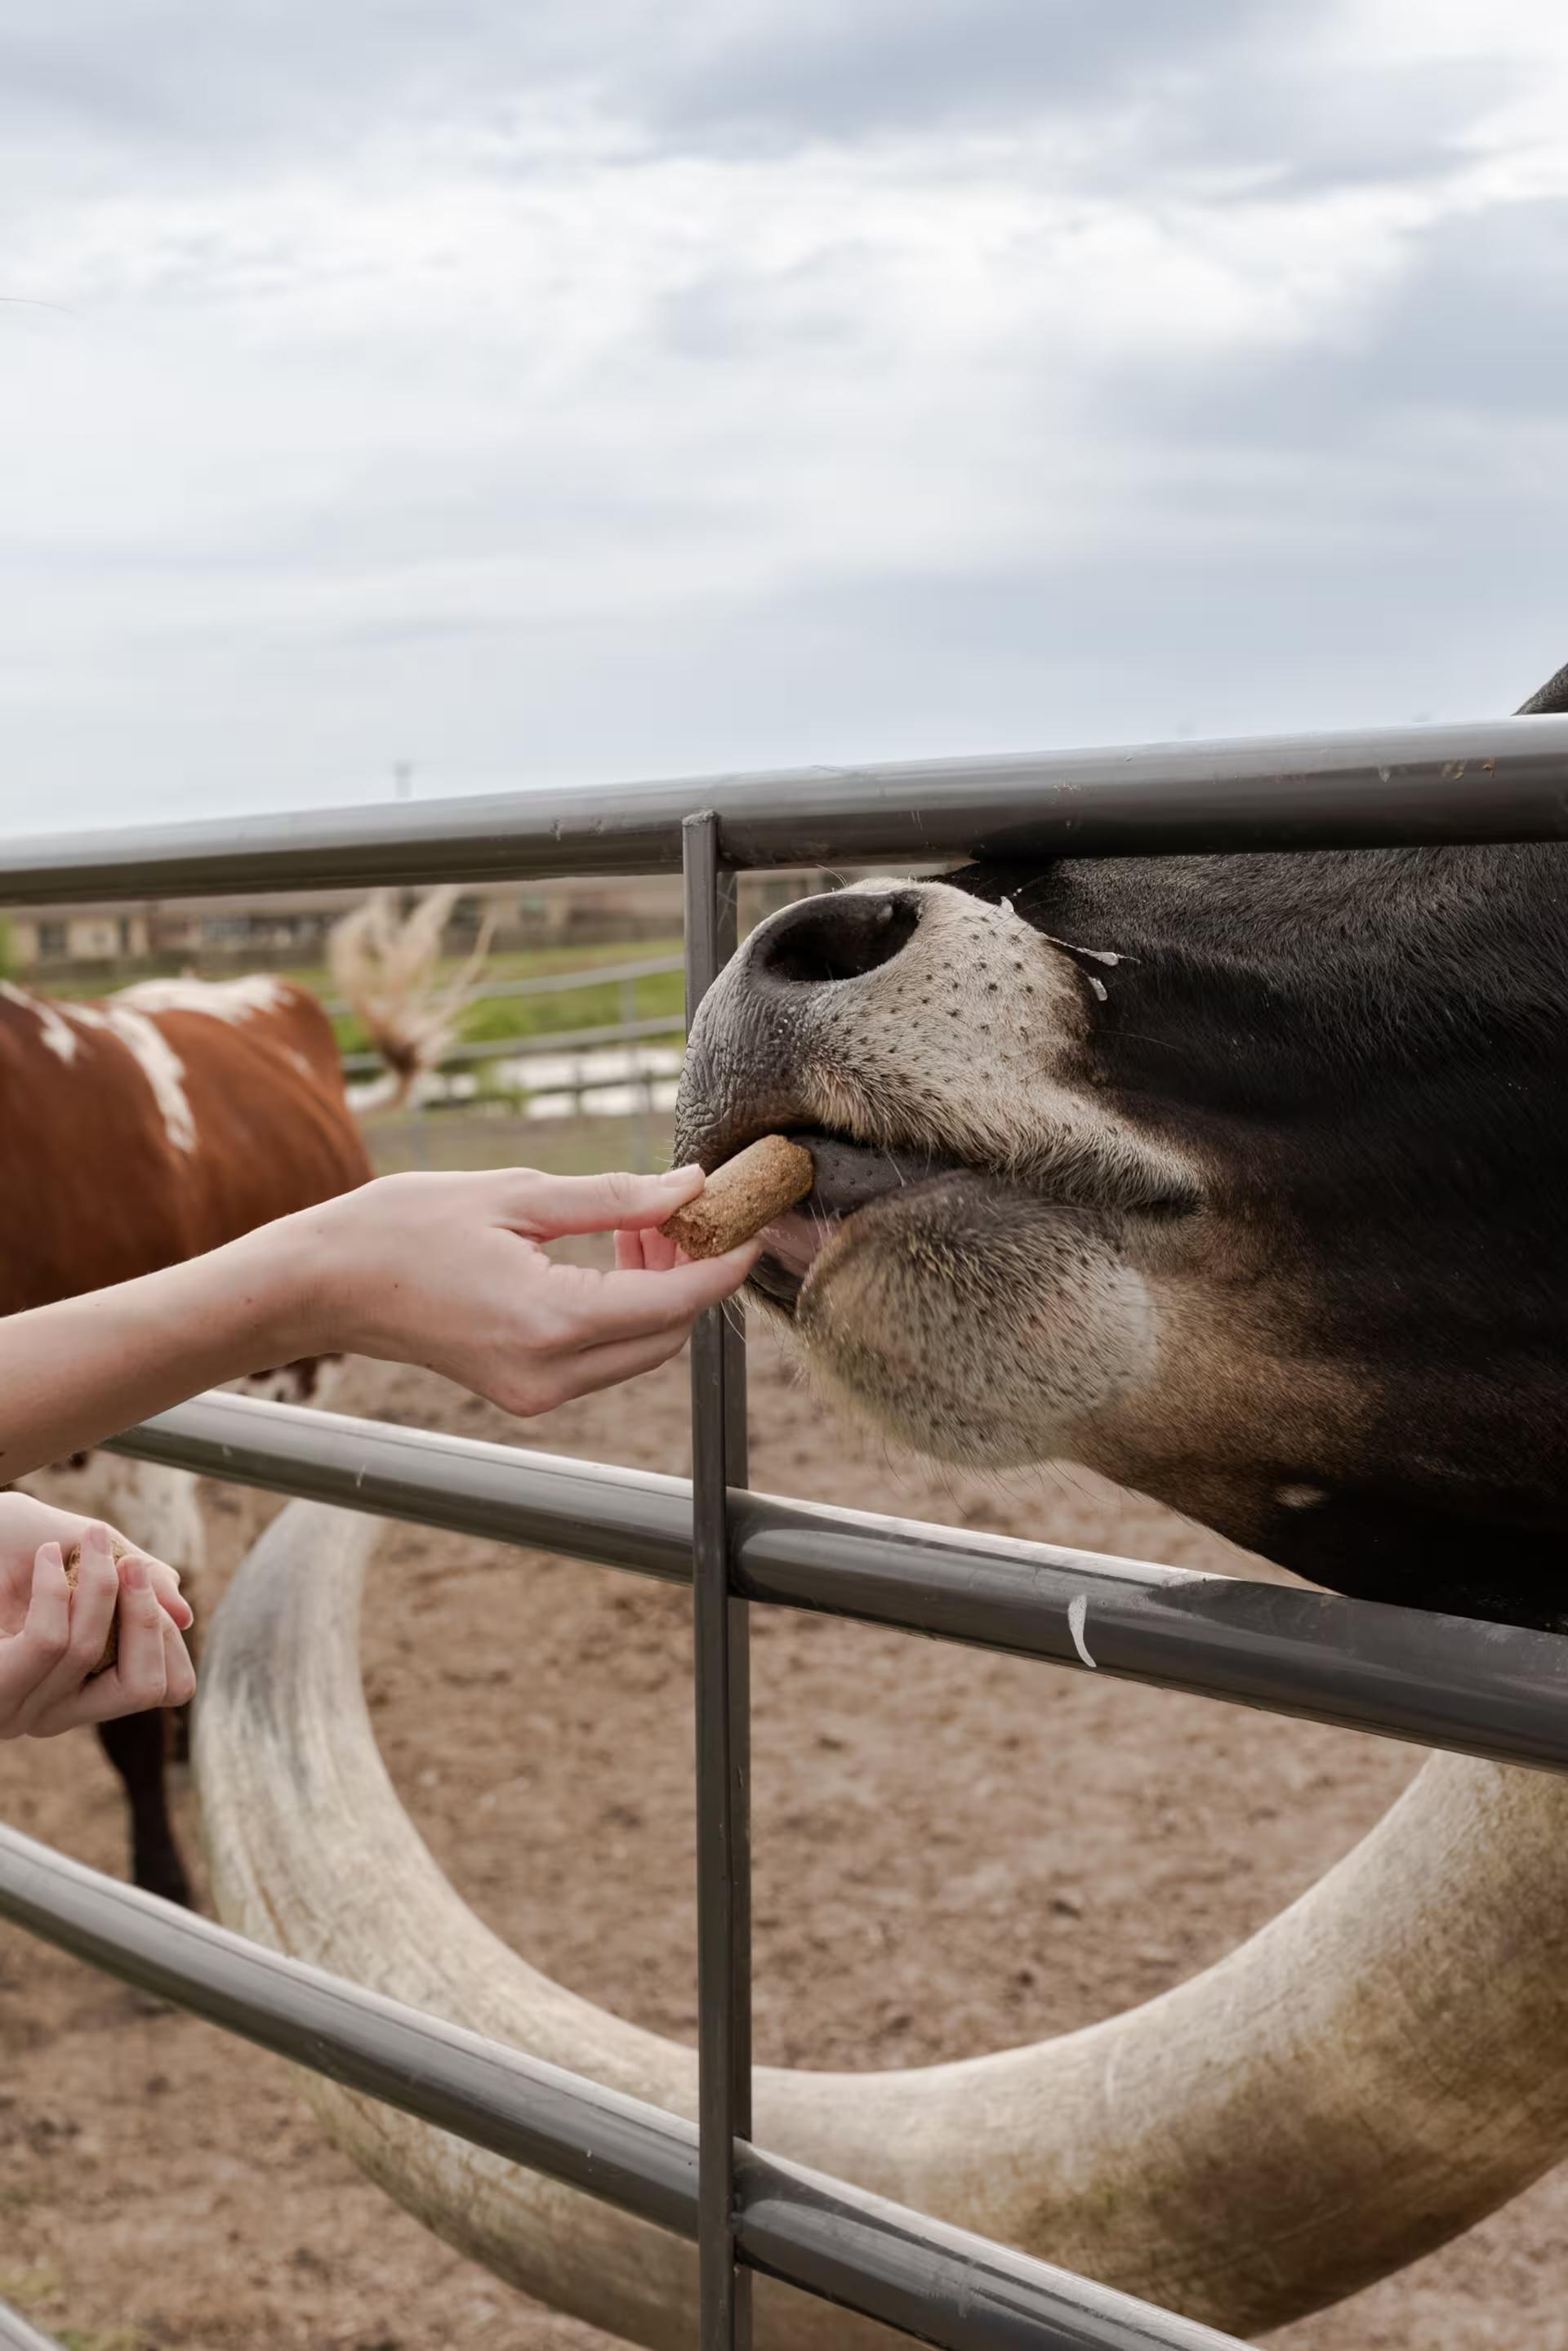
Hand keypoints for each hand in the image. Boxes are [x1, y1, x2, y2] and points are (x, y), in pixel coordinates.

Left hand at [0, 1498, 195, 1738]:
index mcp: (78, 1689)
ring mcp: (18, 1710)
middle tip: (134, 1564)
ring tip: (87, 1538)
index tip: (153, 1579)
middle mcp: (52, 1712)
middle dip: (147, 1618)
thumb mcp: (76, 1555)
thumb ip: (131, 1581)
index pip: (157, 1689)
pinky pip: (50, 1641)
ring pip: (90, 1651)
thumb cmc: (2, 1549)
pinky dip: (57, 1590)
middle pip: (143, 1686)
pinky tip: (45, 1558)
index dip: (170, 1643)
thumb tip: (185, 1616)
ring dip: (99, 1585)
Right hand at [266, 1164, 758, 1417]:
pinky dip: (622, 1313)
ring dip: (658, 1295)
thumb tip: (691, 1189)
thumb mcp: (516, 1195)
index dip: (724, 1263)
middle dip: (692, 1276)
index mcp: (549, 1321)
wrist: (324, 1284)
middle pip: (668, 1335)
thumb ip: (615, 1199)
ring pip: (640, 1350)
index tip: (752, 1222)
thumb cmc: (404, 1227)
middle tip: (682, 1213)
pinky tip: (606, 1261)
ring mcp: (535, 1394)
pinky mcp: (523, 1393)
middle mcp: (549, 1375)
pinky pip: (602, 1357)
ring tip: (637, 1230)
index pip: (676, 1304)